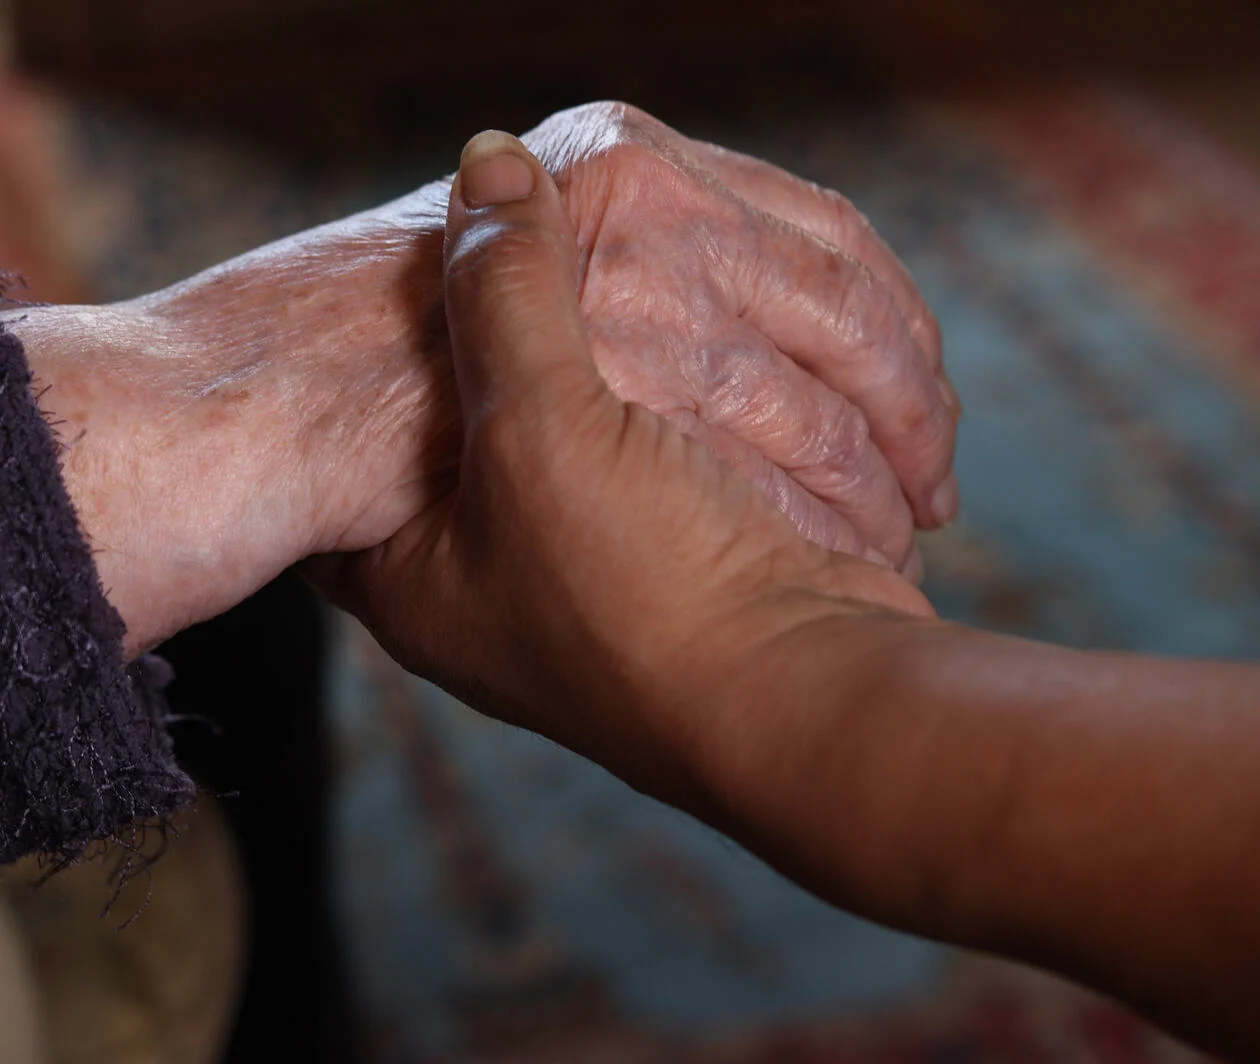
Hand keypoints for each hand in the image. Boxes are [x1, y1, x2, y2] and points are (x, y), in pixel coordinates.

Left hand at [11, 101, 954, 655]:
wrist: (808, 702)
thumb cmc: (648, 591)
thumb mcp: (541, 427)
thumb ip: (505, 290)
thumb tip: (489, 156)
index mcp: (416, 572)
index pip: (347, 461)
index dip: (353, 376)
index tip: (372, 302)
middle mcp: (496, 573)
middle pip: (478, 425)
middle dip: (523, 348)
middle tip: (523, 271)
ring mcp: (600, 558)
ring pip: (606, 422)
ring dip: (642, 375)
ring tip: (646, 318)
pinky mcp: (694, 539)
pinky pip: (687, 443)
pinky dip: (717, 410)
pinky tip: (731, 366)